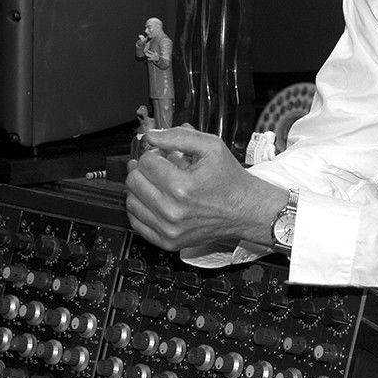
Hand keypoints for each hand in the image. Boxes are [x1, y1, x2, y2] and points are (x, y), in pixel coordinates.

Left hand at [125, 126, 287, 251]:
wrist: (246, 210)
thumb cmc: (230, 180)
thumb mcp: (212, 147)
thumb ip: (179, 136)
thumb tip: (151, 135)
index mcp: (182, 187)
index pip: (146, 162)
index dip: (154, 153)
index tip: (163, 155)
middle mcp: (173, 211)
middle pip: (134, 182)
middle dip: (144, 169)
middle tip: (158, 166)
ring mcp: (169, 230)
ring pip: (131, 202)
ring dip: (141, 188)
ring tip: (158, 183)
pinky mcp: (168, 242)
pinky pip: (137, 223)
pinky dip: (141, 209)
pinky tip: (155, 199)